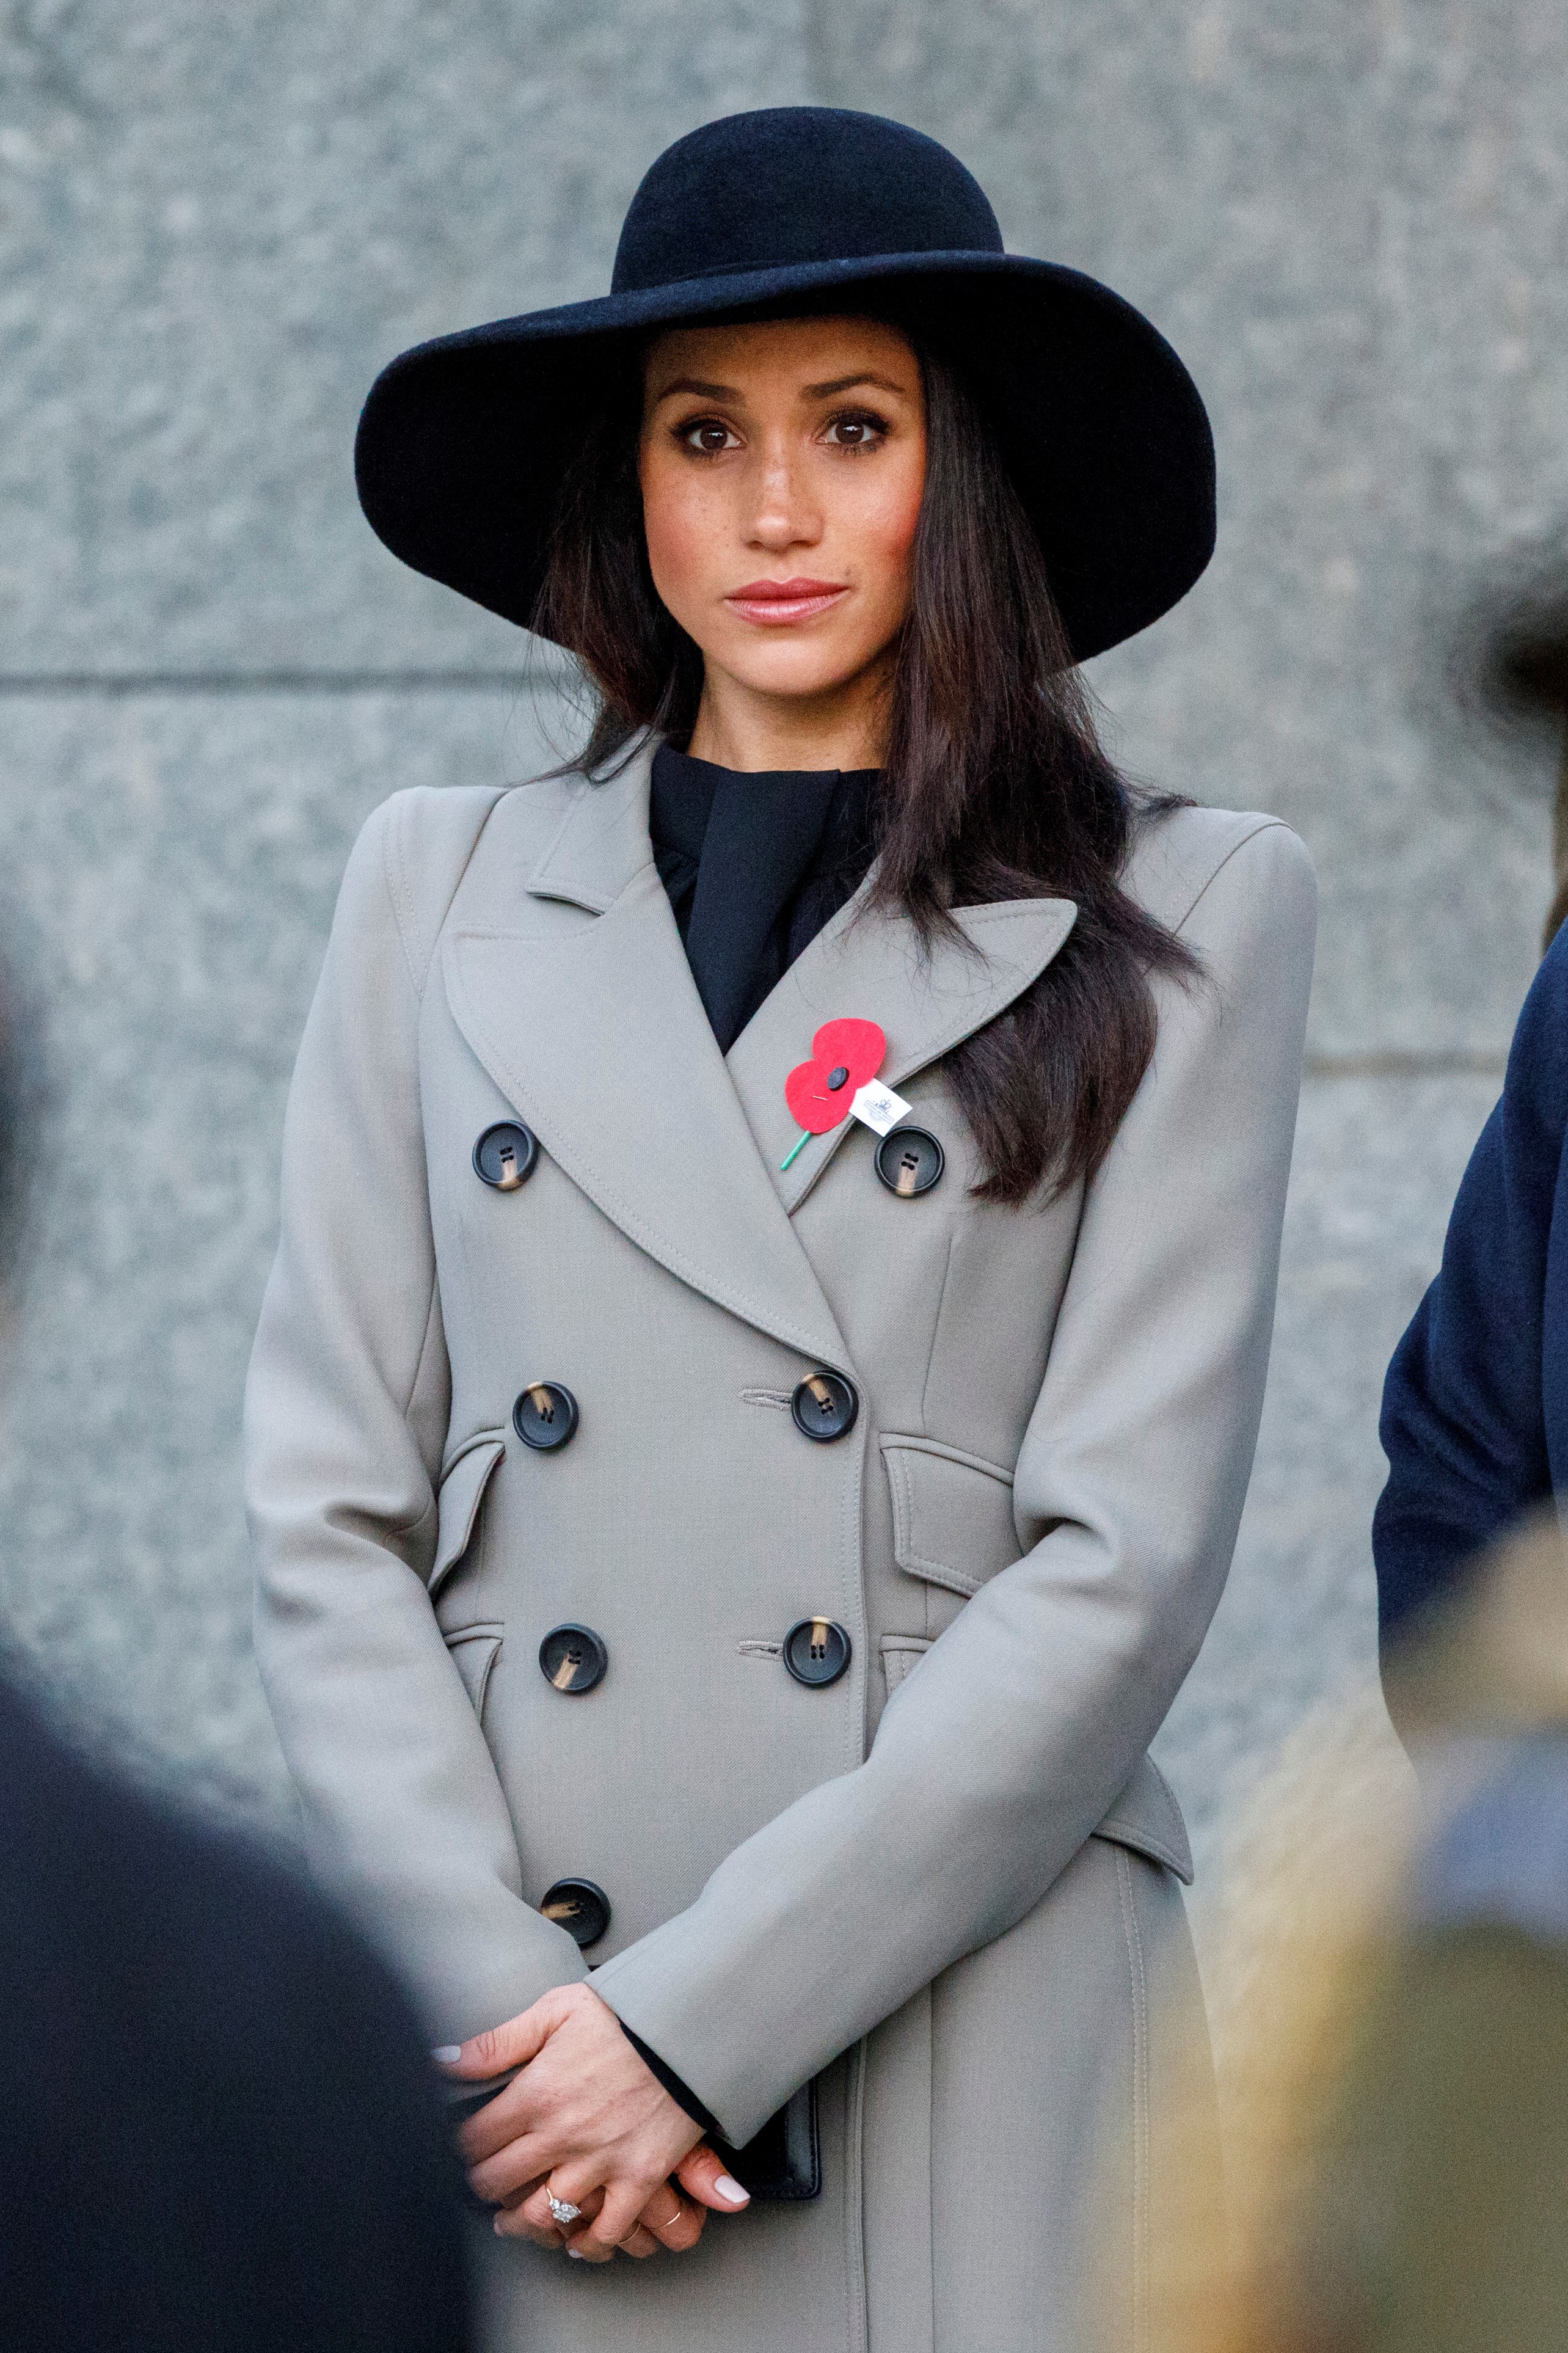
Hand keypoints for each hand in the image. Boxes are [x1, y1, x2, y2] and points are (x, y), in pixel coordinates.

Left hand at [445, 1983, 750, 2259]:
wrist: (693, 2024)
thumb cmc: (626, 2013)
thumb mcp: (556, 2009)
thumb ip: (498, 2042)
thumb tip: (443, 2061)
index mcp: (537, 2092)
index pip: (475, 2140)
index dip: (459, 2149)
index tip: (461, 2150)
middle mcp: (562, 2134)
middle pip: (499, 2182)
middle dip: (482, 2186)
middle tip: (481, 2184)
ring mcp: (601, 2162)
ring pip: (542, 2215)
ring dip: (521, 2223)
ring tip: (512, 2221)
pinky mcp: (640, 2178)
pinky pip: (606, 2230)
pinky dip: (588, 2243)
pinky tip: (576, 2240)